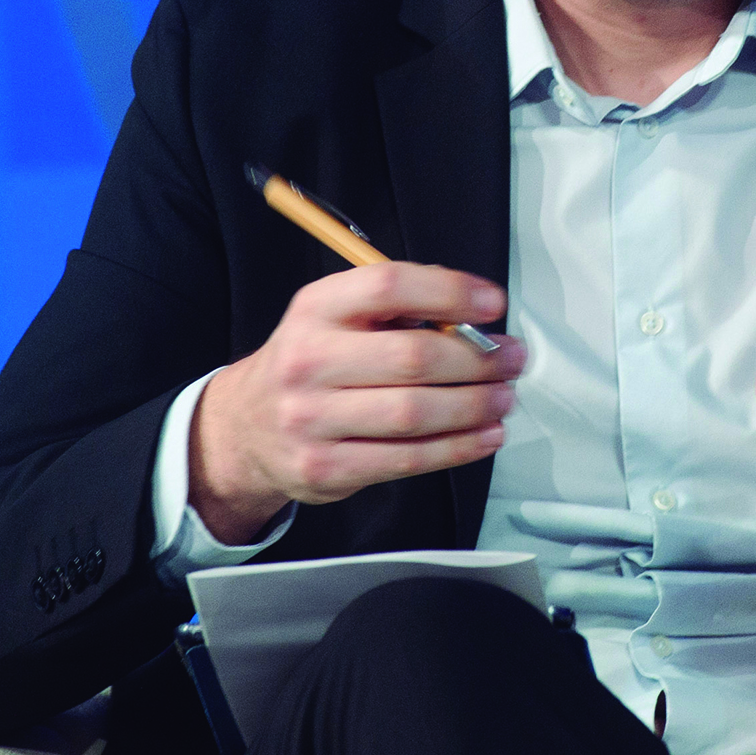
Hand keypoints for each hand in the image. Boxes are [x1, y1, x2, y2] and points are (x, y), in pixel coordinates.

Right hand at [190, 262, 525, 542]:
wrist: (244, 428)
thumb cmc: (312, 363)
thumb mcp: (335, 317)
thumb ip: (396, 310)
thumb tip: (473, 319)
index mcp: (316, 309)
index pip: (388, 286)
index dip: (449, 291)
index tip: (493, 302)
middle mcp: (308, 360)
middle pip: (411, 356)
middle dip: (477, 359)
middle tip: (511, 359)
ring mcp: (312, 419)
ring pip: (414, 413)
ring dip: (473, 405)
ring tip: (503, 397)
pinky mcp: (325, 467)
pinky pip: (406, 459)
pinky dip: (457, 448)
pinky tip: (484, 436)